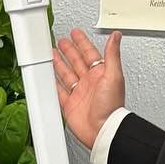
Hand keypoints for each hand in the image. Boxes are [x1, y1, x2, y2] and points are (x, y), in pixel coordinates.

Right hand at [53, 29, 124, 149]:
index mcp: (100, 74)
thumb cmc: (111, 107)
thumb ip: (113, 54)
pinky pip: (58, 90)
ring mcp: (79, 93)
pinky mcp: (69, 104)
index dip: (82, 43)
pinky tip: (48, 76)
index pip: (89, 54)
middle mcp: (89, 82)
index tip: (75, 33)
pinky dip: (52, 82)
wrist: (102, 130)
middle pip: (76, 62)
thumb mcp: (114, 76)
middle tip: (61, 41)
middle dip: (68, 50)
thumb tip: (116, 36)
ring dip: (59, 63)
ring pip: (66, 74)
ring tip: (51, 53)